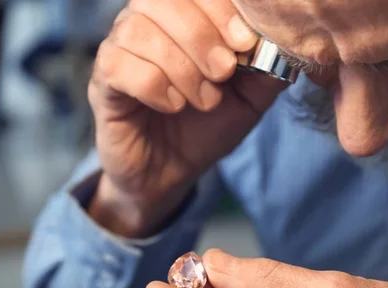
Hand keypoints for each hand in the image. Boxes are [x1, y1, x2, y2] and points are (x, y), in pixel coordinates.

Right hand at [88, 0, 286, 236]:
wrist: (170, 172)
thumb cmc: (206, 128)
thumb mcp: (248, 99)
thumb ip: (266, 69)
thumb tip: (284, 41)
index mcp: (181, 19)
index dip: (220, 9)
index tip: (244, 43)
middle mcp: (146, 24)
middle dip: (201, 36)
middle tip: (223, 73)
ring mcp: (119, 50)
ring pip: (139, 30)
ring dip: (181, 68)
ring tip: (203, 100)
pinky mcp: (103, 82)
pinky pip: (119, 65)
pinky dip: (154, 86)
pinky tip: (172, 106)